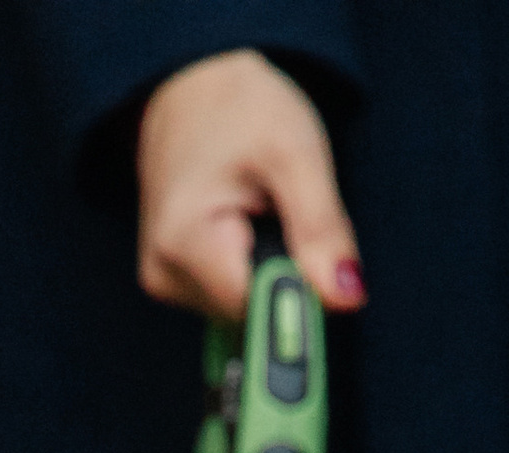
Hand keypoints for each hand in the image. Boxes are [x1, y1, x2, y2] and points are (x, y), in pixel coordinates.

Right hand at [135, 51, 363, 324]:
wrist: (193, 84)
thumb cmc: (240, 107)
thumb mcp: (295, 153)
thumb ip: (321, 229)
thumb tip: (345, 299)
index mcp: (183, 244)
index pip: (259, 310)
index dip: (295, 285)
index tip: (306, 247)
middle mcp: (163, 275)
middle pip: (251, 312)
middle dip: (282, 270)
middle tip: (279, 210)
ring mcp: (163, 281)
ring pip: (243, 308)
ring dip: (267, 267)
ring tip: (257, 209)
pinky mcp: (171, 280)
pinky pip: (231, 296)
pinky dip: (250, 267)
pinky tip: (244, 224)